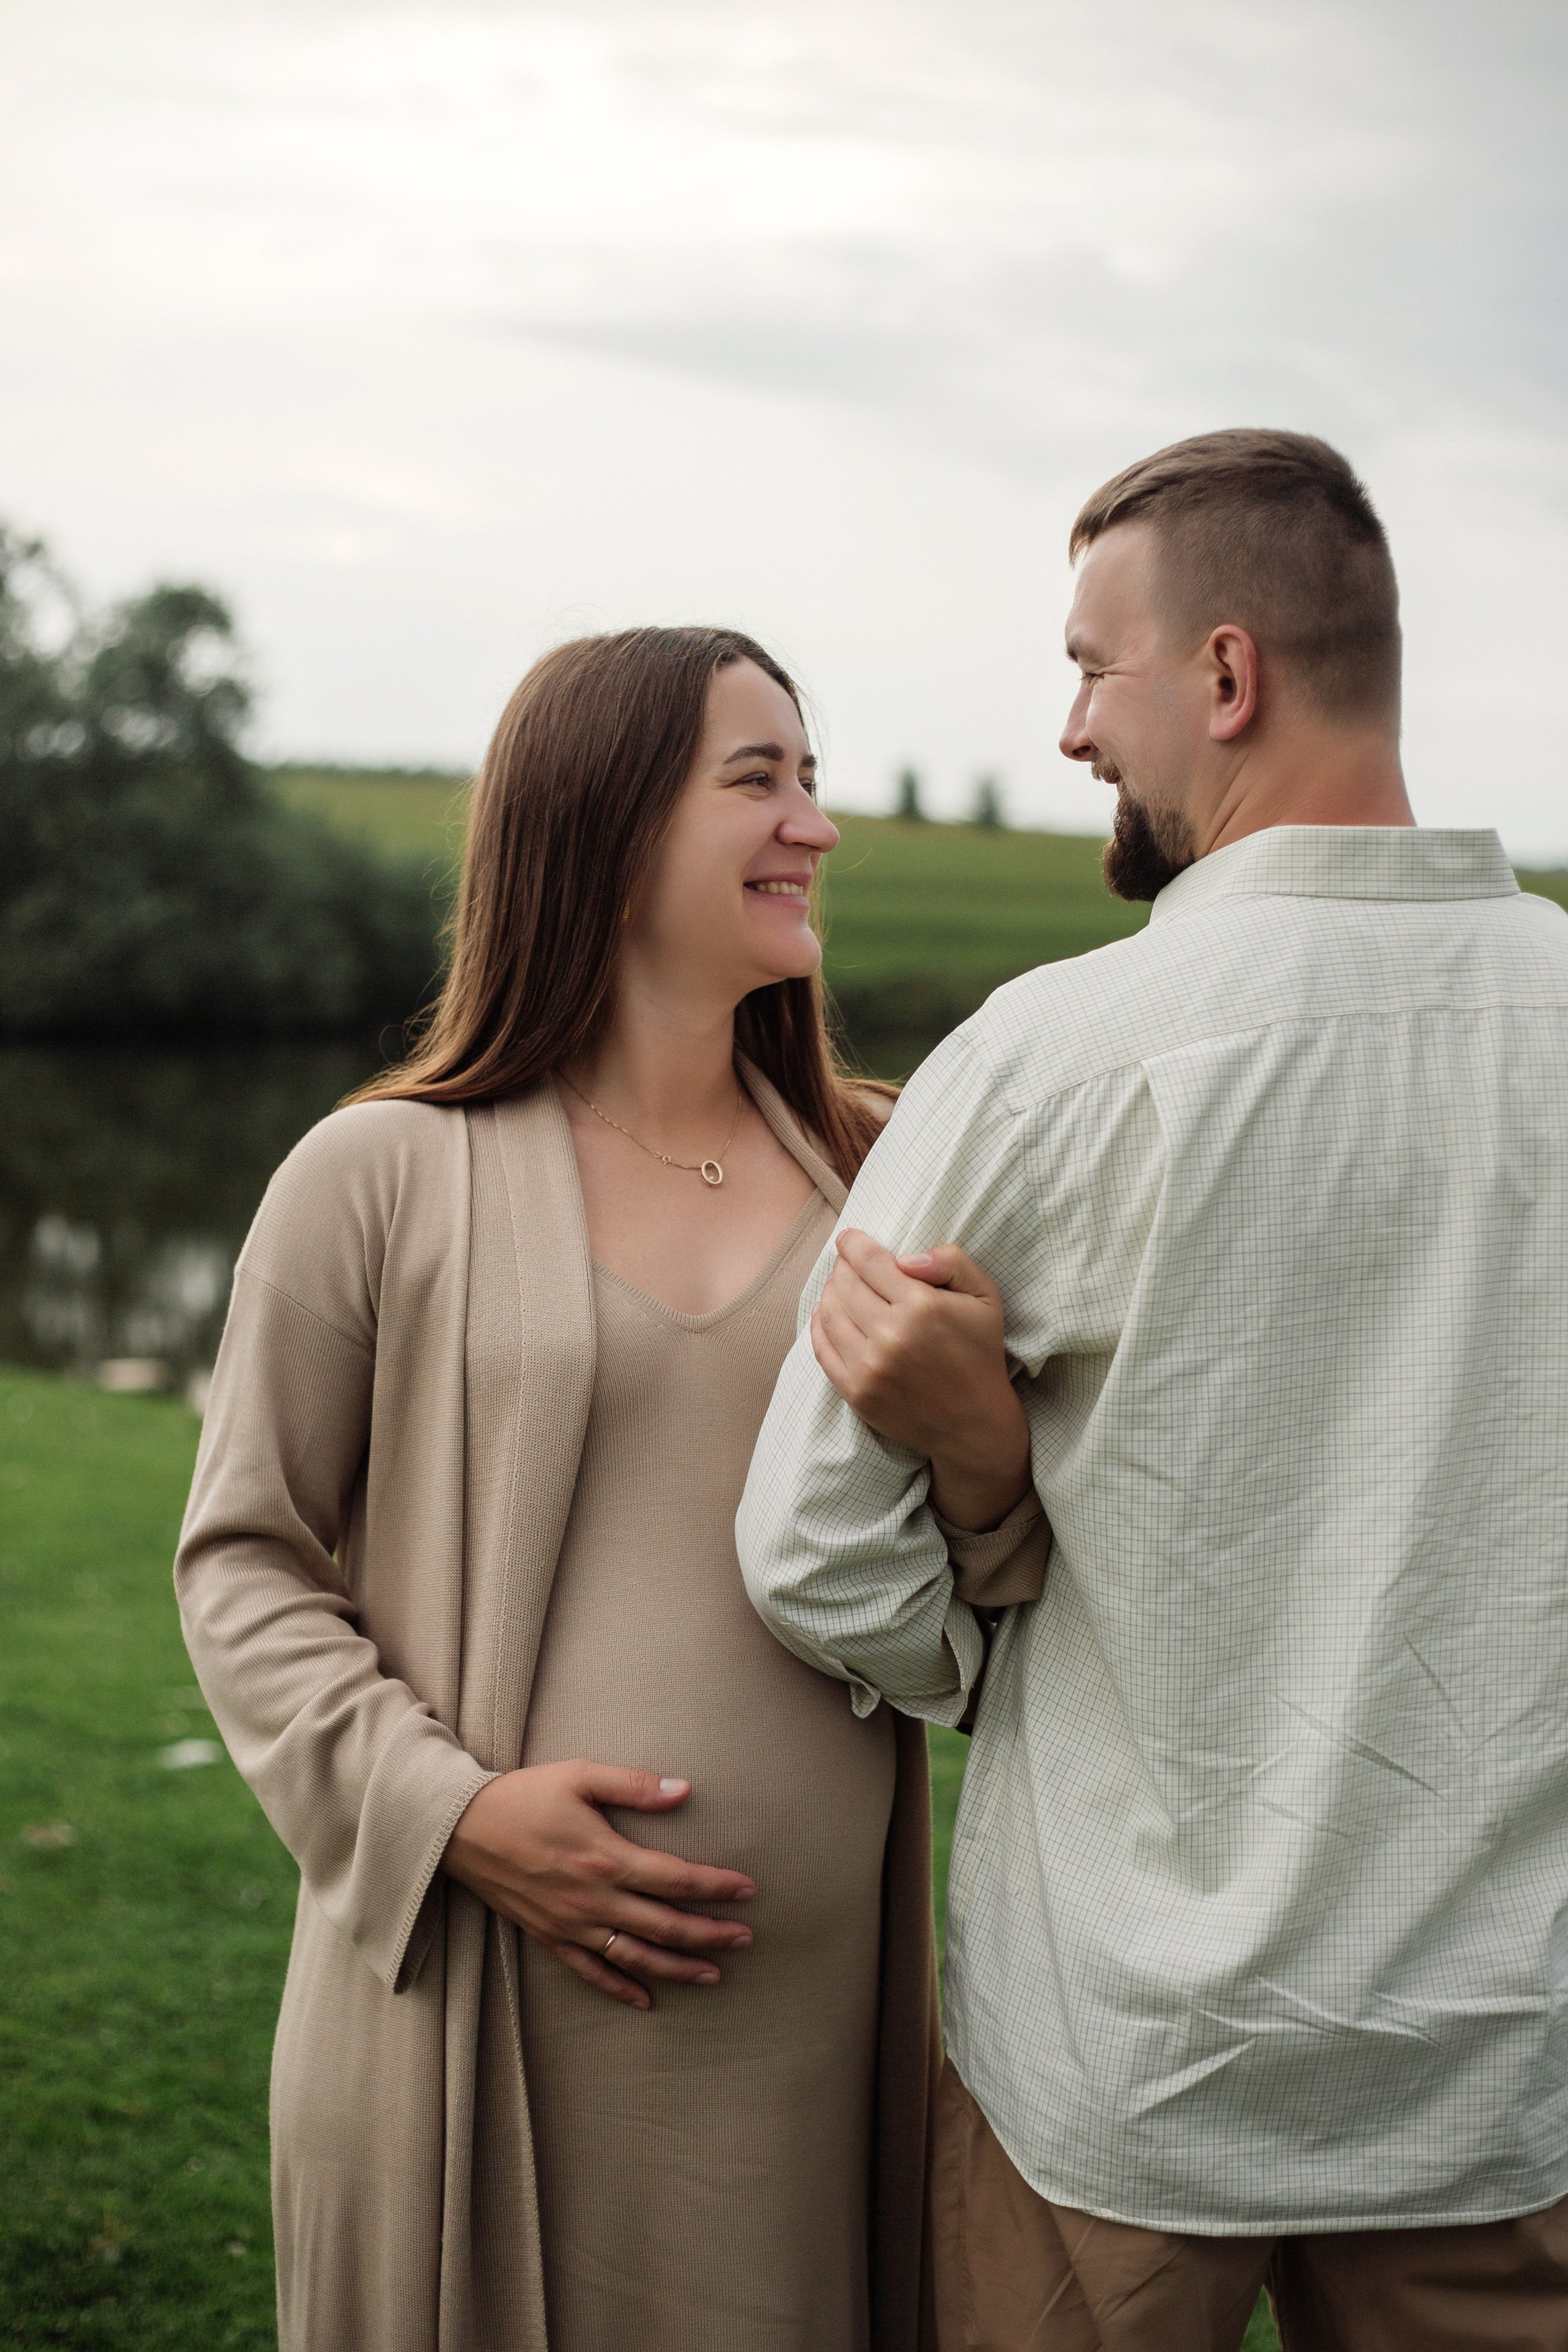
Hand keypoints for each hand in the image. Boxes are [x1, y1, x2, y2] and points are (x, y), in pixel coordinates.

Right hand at [441, 1761, 755, 2010]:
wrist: (458, 1829)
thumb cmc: (523, 1796)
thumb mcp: (579, 1776)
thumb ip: (633, 1785)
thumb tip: (684, 1789)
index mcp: (604, 1858)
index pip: (675, 1879)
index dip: (715, 1888)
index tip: (748, 1891)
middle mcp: (592, 1899)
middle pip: (664, 1926)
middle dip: (710, 1935)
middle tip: (747, 1938)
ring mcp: (570, 1924)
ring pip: (635, 1958)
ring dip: (678, 1969)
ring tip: (714, 1975)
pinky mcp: (549, 1937)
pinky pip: (591, 1972)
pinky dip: (621, 1989)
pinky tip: (647, 2000)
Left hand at [811, 1229, 1031, 1532]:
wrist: (974, 1424)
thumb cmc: (980, 1353)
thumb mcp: (984, 1296)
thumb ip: (951, 1261)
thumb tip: (905, 1258)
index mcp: (921, 1307)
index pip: (868, 1261)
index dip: (852, 1244)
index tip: (847, 1239)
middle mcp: (891, 1336)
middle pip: (844, 1284)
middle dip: (843, 1267)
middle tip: (848, 1264)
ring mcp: (870, 1368)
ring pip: (829, 1313)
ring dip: (830, 1293)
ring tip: (839, 1288)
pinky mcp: (856, 1393)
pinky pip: (822, 1349)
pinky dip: (819, 1325)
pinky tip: (827, 1315)